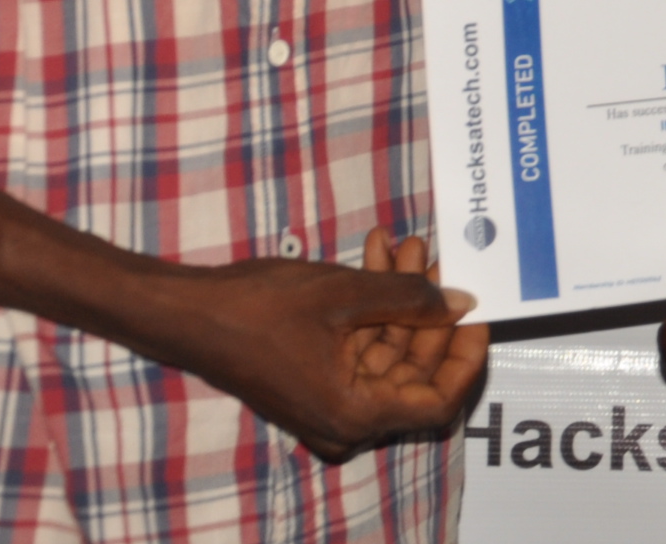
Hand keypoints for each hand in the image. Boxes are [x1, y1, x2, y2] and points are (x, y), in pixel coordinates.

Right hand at [134, 227, 488, 460]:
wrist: (189, 312)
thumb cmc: (260, 307)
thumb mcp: (344, 294)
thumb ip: (409, 299)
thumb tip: (460, 303)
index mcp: (357, 414)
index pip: (438, 403)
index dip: (465, 358)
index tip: (476, 312)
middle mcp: (346, 421)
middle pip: (413, 373)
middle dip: (429, 310)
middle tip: (434, 257)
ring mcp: (329, 404)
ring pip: (387, 353)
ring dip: (400, 300)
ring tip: (406, 244)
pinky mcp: (315, 383)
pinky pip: (359, 350)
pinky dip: (372, 308)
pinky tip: (377, 257)